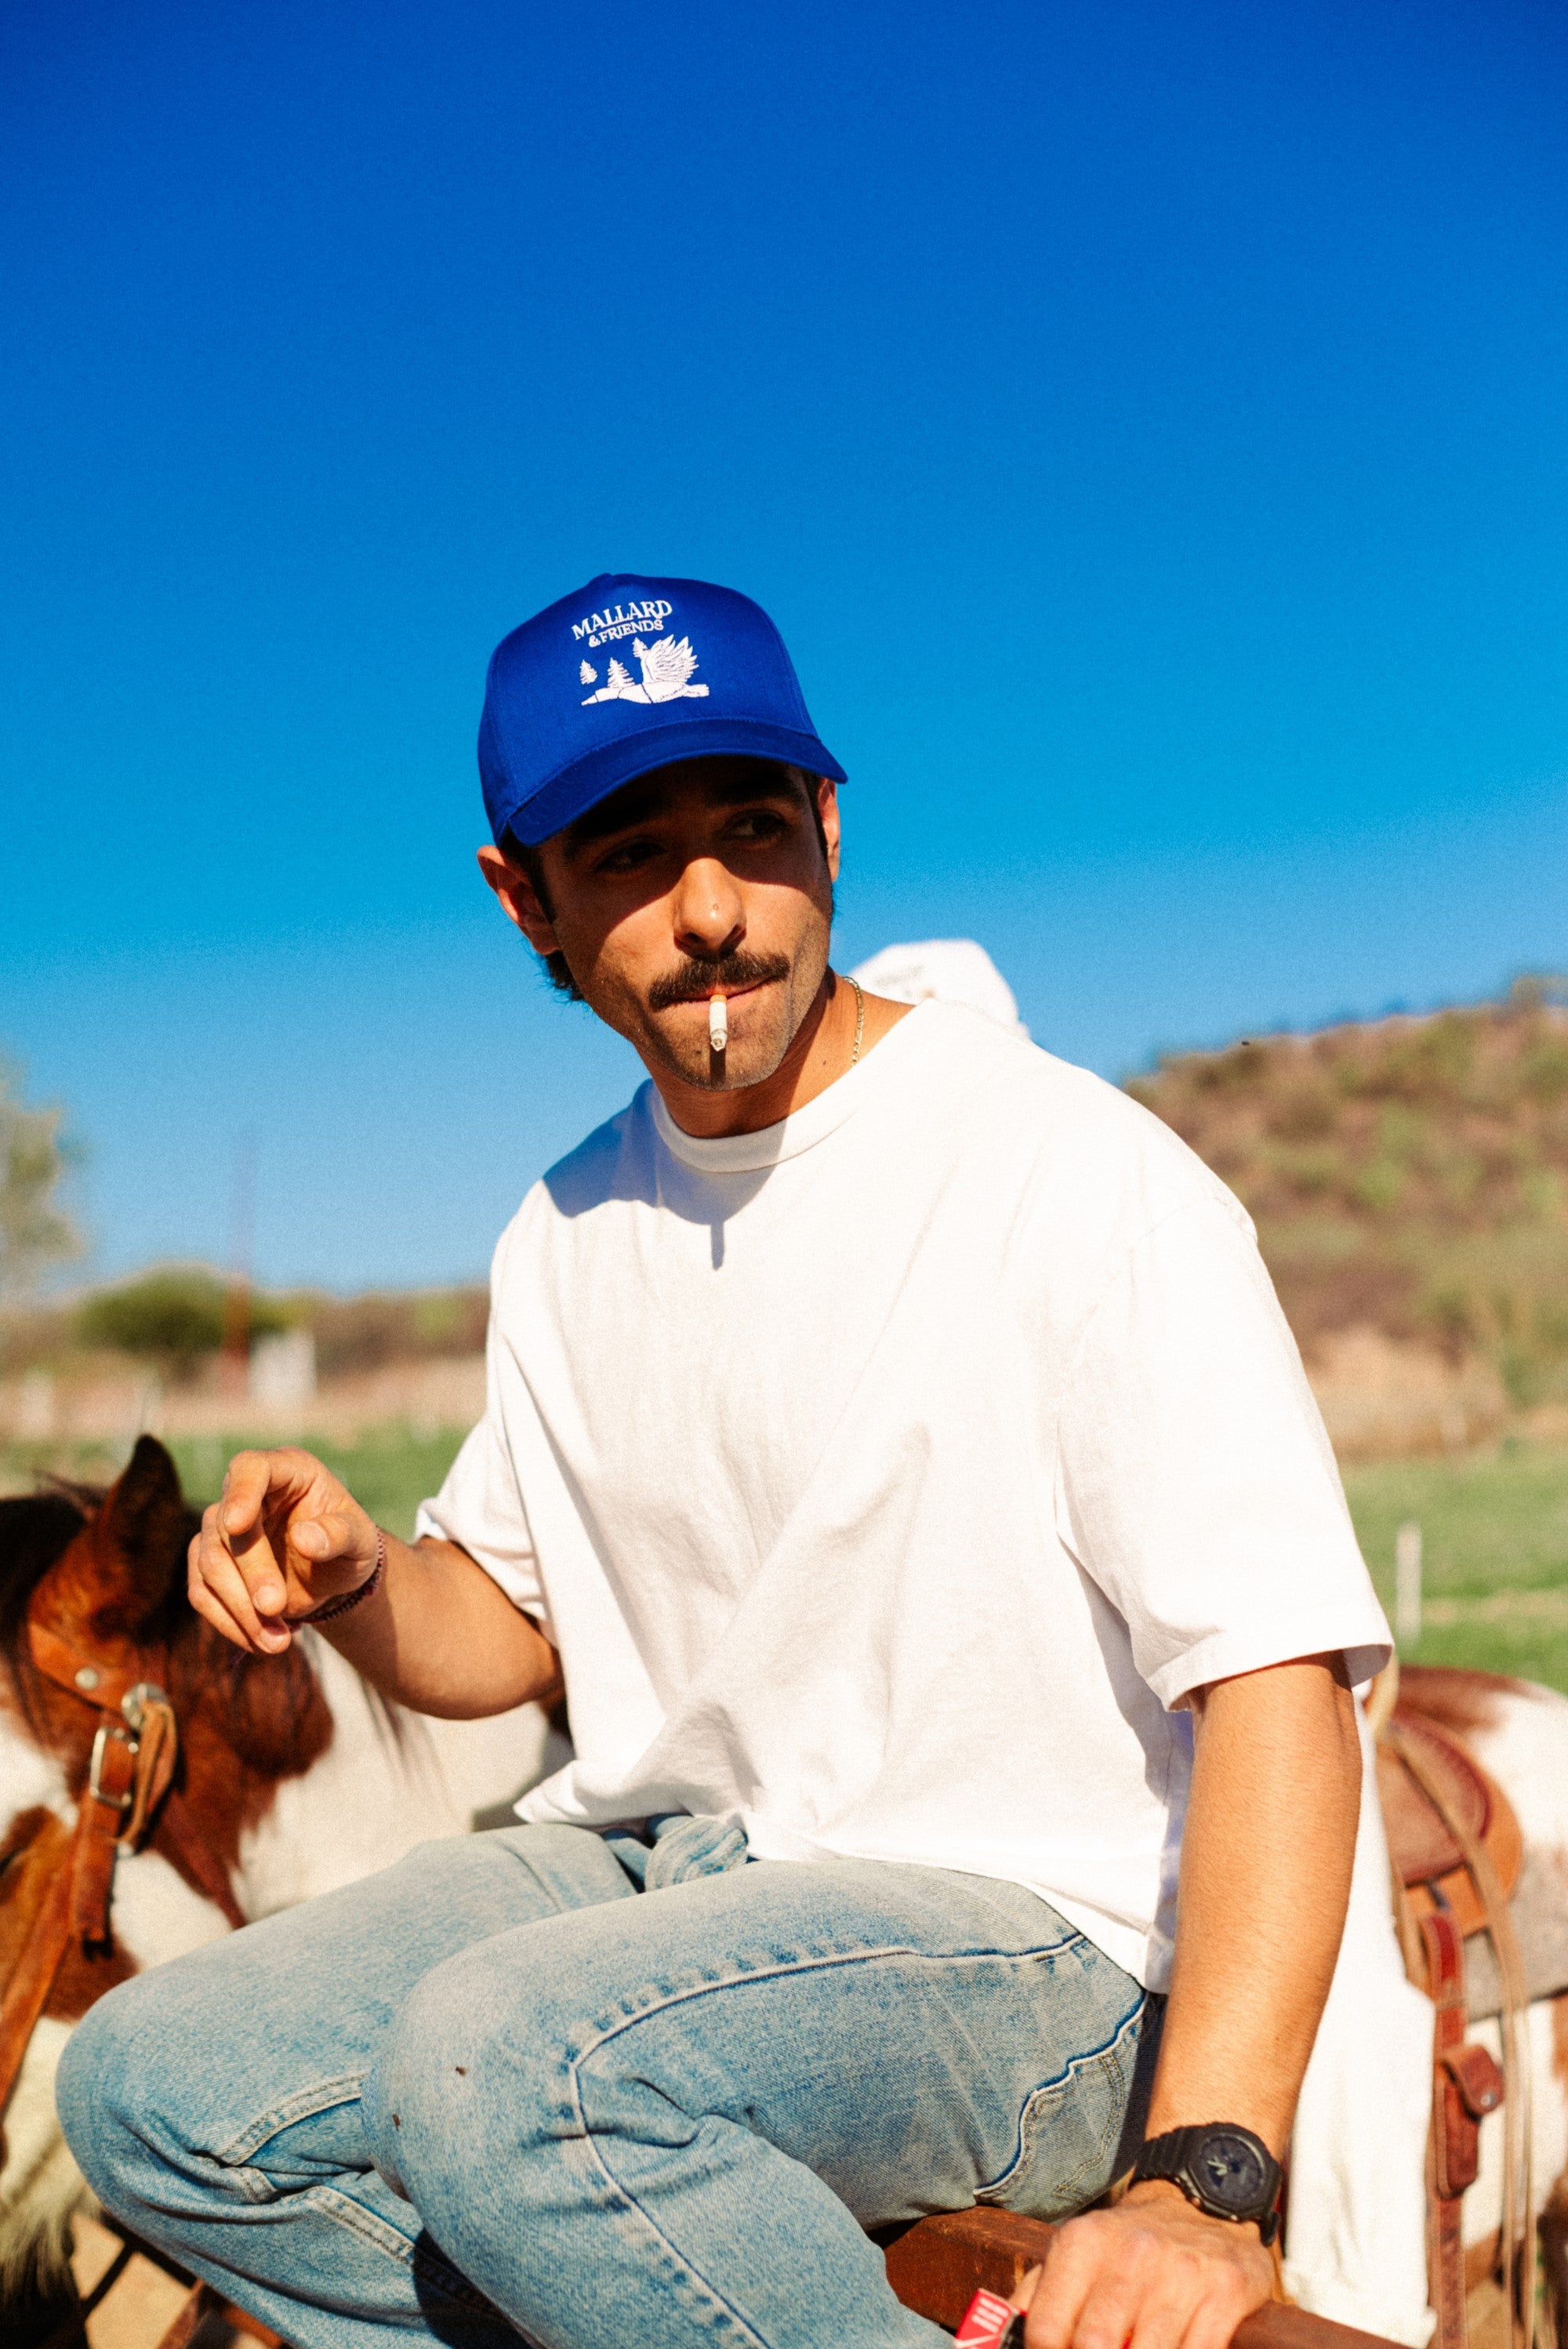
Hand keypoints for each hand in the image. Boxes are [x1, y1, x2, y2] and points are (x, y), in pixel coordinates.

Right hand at [187, 1447, 379, 1654]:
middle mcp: (247, 1493)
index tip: (237, 1524)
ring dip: (240, 1609)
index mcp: (288, 1471)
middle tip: (276, 1609)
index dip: (240, 1493)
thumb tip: (304, 1537)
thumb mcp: (361, 1541)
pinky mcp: (209, 1564)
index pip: (250, 1468)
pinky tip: (262, 1642)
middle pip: (228, 1531)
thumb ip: (339, 1534)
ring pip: (210, 1564)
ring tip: (278, 1642)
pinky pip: (202, 1593)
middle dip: (251, 1575)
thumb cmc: (350, 1546)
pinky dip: (229, 1623)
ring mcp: (221, 1529)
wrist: (333, 1575)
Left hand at [1013, 2182, 1273, 2348]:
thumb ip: (1036, 2297)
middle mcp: (1131, 2254)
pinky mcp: (1225, 2291)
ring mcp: (1181, 2273)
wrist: (1203, 2202)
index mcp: (1082, 2243)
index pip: (1046, 2331)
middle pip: (1094, 2347)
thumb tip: (996, 2341)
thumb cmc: (1129, 2246)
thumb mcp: (1076, 2253)